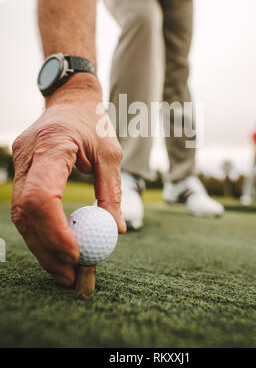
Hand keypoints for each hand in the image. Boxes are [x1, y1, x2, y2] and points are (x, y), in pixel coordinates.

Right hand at [11, 74, 125, 286]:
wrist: (71, 99)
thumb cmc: (94, 121)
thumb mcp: (111, 153)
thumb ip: (112, 191)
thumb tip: (116, 230)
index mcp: (52, 144)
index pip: (42, 196)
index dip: (55, 231)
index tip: (77, 254)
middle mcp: (28, 155)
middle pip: (26, 212)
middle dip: (46, 248)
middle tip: (70, 276)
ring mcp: (19, 163)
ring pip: (20, 215)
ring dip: (41, 246)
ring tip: (66, 271)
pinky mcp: (21, 171)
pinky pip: (25, 207)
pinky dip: (40, 231)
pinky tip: (56, 248)